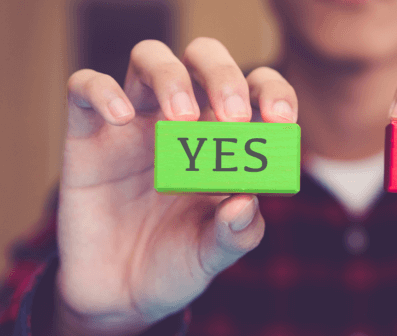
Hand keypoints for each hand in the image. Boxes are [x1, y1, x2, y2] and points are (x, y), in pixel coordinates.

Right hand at [55, 38, 297, 334]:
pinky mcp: (88, 135)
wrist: (120, 294)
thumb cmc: (177, 262)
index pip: (255, 89)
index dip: (274, 92)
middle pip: (204, 58)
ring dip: (171, 76)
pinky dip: (103, 90)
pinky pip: (86, 86)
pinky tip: (121, 118)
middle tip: (233, 116)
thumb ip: (237, 232)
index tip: (281, 120)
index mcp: (224, 139)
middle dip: (224, 75)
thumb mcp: (214, 255)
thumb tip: (246, 202)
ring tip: (181, 119)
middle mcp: (182, 120)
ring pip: (150, 58)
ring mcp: (135, 124)